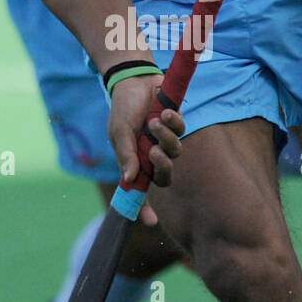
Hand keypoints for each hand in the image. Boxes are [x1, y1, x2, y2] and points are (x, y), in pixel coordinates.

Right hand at [108, 75, 185, 224]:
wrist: (134, 79)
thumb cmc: (123, 109)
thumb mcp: (119, 132)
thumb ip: (126, 155)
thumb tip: (130, 180)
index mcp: (135, 162)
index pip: (141, 191)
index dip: (144, 208)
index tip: (150, 222)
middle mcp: (151, 155)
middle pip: (165, 176)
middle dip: (163, 167)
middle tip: (155, 152)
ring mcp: (166, 141)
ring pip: (176, 152)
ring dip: (166, 137)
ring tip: (154, 121)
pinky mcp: (177, 125)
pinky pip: (182, 130)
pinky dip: (173, 122)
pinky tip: (163, 110)